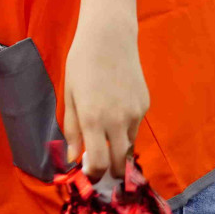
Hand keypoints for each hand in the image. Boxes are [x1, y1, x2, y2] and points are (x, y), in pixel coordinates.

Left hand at [59, 13, 148, 178]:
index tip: (88, 174)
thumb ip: (71, 130)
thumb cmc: (81, 64)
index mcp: (92, 119)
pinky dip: (126, 129)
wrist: (110, 38)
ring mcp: (135, 114)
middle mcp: (117, 121)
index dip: (93, 174)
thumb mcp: (69, 96)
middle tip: (100, 168)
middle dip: (109, 170)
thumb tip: (72, 158)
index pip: (98, 163)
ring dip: (117, 149)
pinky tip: (116, 112)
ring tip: (105, 138)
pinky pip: (136, 128)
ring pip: (128, 146)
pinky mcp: (145, 106)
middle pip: (118, 163)